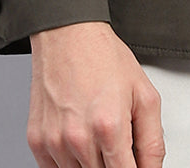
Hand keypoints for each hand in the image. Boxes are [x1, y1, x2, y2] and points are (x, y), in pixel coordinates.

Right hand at [27, 21, 164, 167]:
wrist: (68, 35)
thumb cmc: (103, 58)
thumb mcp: (144, 95)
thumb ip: (152, 141)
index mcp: (109, 128)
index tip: (133, 165)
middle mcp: (79, 139)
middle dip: (113, 164)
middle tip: (116, 140)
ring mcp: (55, 142)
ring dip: (91, 163)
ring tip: (96, 132)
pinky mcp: (37, 141)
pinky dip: (69, 161)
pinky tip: (78, 137)